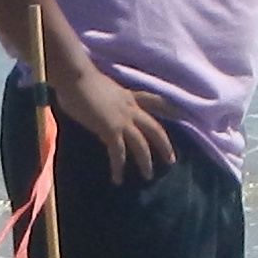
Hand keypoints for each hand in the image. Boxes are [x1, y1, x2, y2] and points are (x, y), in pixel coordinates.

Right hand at [49, 52, 176, 184]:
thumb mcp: (102, 89)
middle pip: (155, 128)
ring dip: (145, 162)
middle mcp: (130, 108)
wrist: (75, 77)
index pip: (154, 101)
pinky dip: (118, 167)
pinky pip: (119, 153)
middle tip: (171, 160)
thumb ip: (107, 100)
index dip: (169, 109)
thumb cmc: (80, 80)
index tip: (182, 115)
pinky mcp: (111, 130)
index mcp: (128, 97)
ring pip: (142, 144)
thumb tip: (101, 107)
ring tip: (148, 176)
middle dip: (165, 145)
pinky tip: (117, 179)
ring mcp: (122, 120)